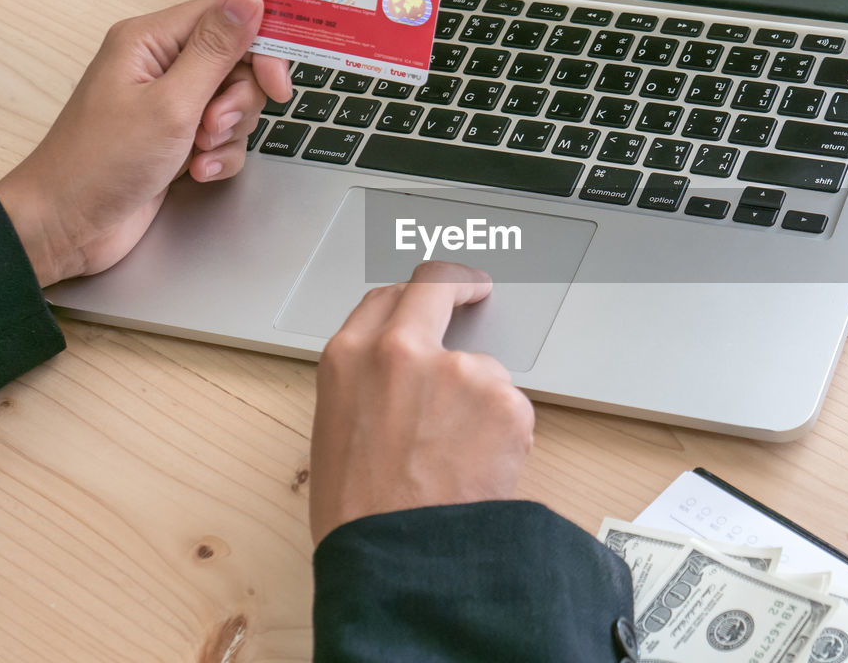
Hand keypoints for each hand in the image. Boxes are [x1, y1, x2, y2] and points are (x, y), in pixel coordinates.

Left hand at [0, 0, 291, 286]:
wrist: (68, 226)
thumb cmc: (102, 162)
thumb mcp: (171, 103)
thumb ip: (216, 49)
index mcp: (150, 40)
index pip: (225, 17)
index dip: (260, 46)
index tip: (278, 85)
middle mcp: (160, 65)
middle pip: (236, 63)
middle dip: (238, 100)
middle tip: (214, 126)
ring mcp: (169, 104)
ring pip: (233, 103)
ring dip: (228, 133)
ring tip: (199, 153)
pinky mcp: (176, 139)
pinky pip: (222, 138)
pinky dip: (218, 157)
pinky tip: (196, 173)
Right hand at [309, 261, 534, 545]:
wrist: (401, 563)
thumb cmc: (361, 517)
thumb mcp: (336, 433)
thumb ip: (366, 384)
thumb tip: (395, 374)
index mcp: (350, 357)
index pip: (389, 297)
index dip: (416, 291)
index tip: (437, 290)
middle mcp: (403, 350)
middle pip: (438, 291)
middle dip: (461, 286)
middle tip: (477, 292)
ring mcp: (459, 371)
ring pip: (481, 370)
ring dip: (479, 403)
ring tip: (456, 463)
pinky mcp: (505, 400)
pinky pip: (511, 409)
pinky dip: (504, 436)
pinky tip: (479, 471)